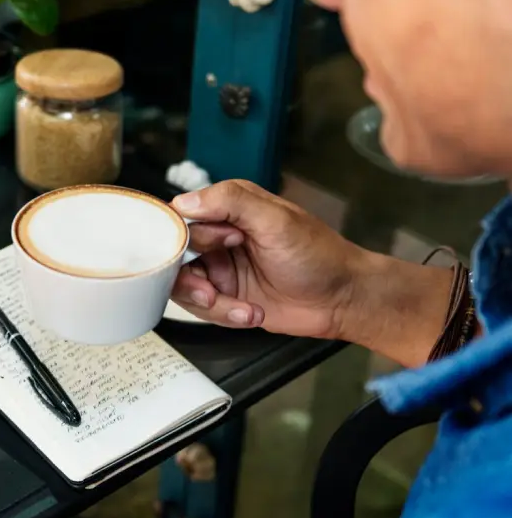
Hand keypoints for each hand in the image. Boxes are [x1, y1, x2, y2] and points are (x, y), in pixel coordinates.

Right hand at [171, 179, 366, 337]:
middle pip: (175, 256)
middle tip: (211, 291)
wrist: (342, 300)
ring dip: (208, 302)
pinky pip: (203, 310)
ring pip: (184, 287)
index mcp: (229, 208)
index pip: (181, 218)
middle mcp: (219, 237)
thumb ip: (230, 202)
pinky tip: (251, 312)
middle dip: (189, 279)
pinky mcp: (226, 297)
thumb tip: (184, 202)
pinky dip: (224, 315)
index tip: (208, 250)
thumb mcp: (276, 220)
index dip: (184, 239)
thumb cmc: (318, 255)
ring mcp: (221, 269)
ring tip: (238, 307)